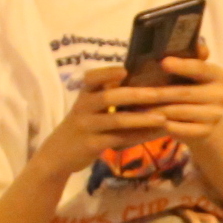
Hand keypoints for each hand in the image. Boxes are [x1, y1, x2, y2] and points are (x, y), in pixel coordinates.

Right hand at [39, 65, 170, 176]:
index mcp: (85, 94)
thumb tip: (139, 79)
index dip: (107, 73)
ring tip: (163, 118)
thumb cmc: (84, 124)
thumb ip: (108, 93)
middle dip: (135, 95)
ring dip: (141, 119)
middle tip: (158, 94)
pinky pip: (118, 140)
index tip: (125, 69)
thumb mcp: (90, 106)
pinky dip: (137, 137)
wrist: (59, 153)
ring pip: (115, 121)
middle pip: (108, 98)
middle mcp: (83, 107)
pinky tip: (153, 136)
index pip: (92, 78)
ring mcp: (87, 127)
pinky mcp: (91, 145)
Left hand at [133, 44, 222, 147]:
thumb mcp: (187, 71)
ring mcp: (216, 115)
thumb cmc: (186, 86)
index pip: (200, 68)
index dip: (182, 65)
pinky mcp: (207, 132)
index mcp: (217, 74)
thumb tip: (196, 44)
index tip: (163, 62)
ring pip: (180, 112)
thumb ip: (189, 57)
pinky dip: (162, 125)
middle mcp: (221, 94)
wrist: (199, 118)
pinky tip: (148, 122)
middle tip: (136, 92)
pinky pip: (181, 129)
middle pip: (185, 92)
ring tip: (135, 108)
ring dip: (156, 110)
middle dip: (159, 92)